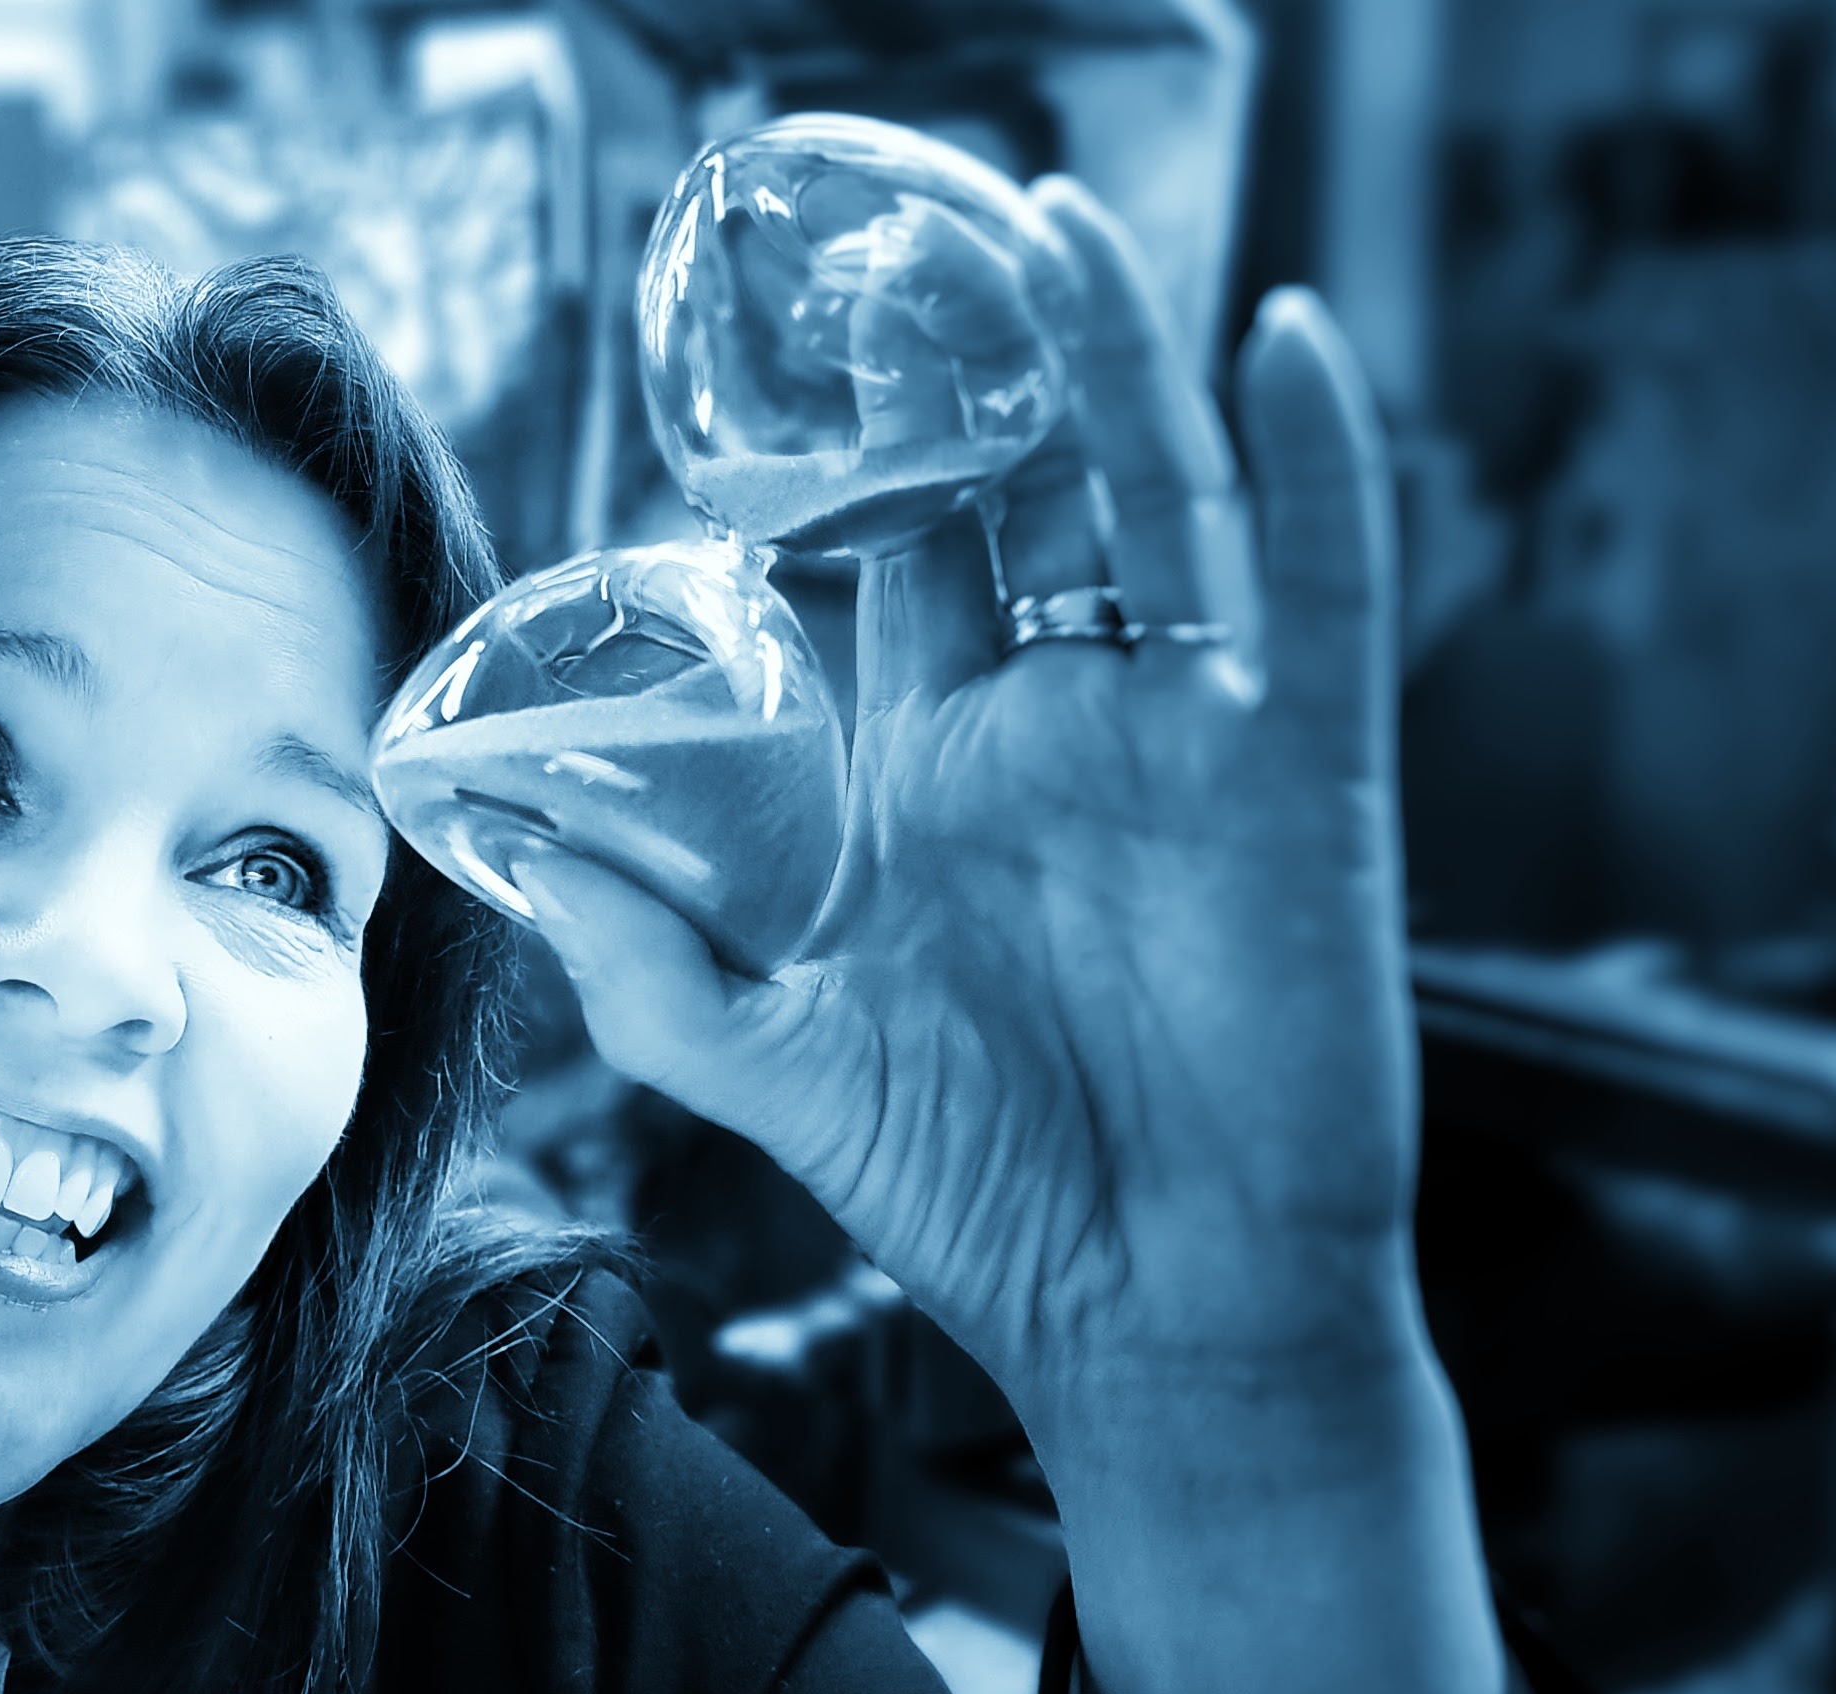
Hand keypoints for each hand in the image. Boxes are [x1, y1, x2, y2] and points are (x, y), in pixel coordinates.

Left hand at [516, 179, 1414, 1412]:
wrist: (1152, 1316)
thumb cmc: (981, 1195)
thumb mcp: (774, 1066)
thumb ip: (646, 962)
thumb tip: (513, 845)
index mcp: (935, 777)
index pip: (889, 570)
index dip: (842, 460)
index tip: (778, 353)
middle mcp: (1058, 735)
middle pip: (1023, 498)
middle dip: (966, 374)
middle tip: (897, 258)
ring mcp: (1184, 748)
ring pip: (1160, 507)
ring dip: (1114, 366)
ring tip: (1052, 235)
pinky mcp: (1301, 785)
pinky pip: (1322, 595)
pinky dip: (1319, 465)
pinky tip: (1278, 339)